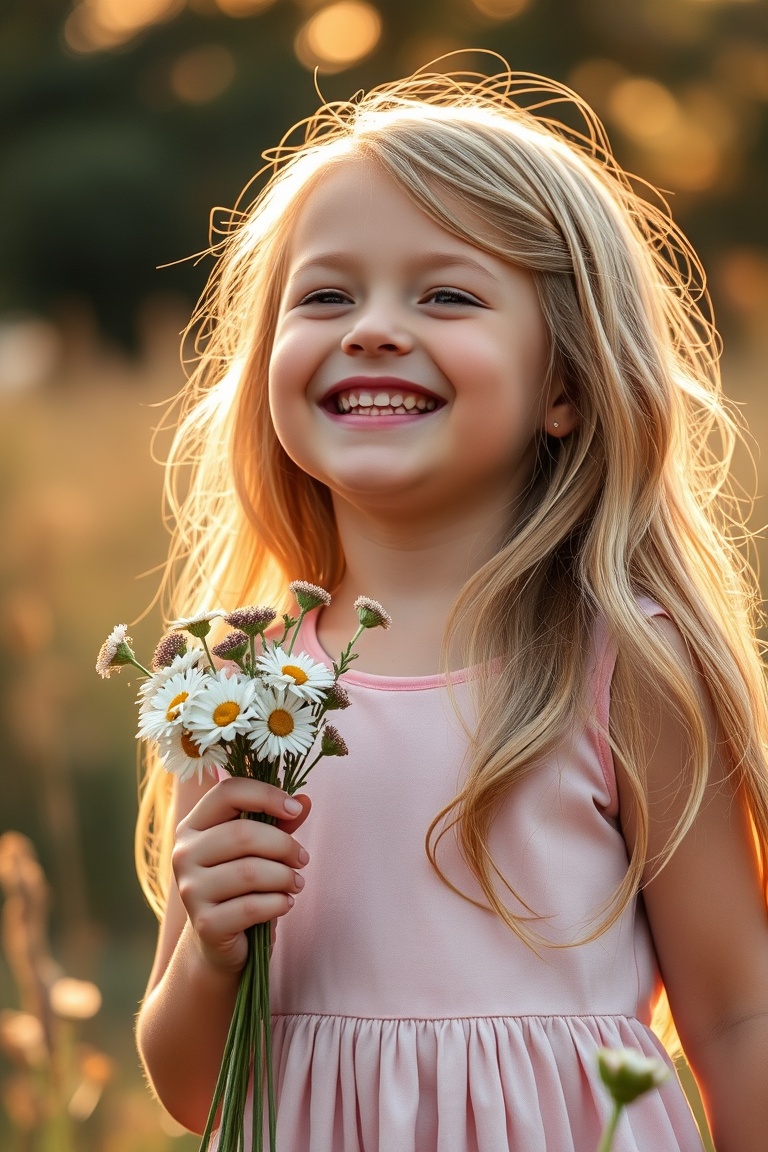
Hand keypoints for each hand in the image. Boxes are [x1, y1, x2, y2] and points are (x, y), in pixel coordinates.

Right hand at [171, 777, 310, 974]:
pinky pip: (252, 907)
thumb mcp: (259, 849)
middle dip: (284, 845)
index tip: (295, 810)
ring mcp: (190, 890)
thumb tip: (305, 801)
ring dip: (285, 877)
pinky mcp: (205, 923)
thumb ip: (279, 823)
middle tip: (302, 859)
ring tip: (296, 883)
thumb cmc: (241, 885)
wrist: (219, 939)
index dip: (266, 794)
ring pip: (250, 871)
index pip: (227, 792)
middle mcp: (183, 854)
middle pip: (243, 833)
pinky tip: (285, 904)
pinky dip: (278, 904)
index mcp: (193, 826)